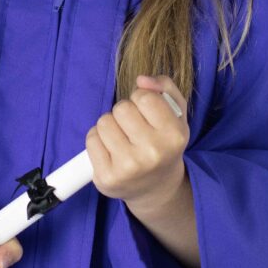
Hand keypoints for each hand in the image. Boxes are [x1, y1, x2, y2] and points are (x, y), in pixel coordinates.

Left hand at [85, 74, 188, 209]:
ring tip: (122, 139)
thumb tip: (141, 80)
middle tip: (133, 129)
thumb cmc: (164, 143)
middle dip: (124, 113)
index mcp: (174, 136)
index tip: (146, 113)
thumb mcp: (175, 114)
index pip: (144, 97)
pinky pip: (91, 140)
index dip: (141, 100)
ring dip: (110, 126)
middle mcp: (153, 153)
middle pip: (121, 108)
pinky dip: (98, 140)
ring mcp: (128, 167)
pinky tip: (111, 151)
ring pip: (103, 122)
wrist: (157, 188)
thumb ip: (164, 88)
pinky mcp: (107, 177)